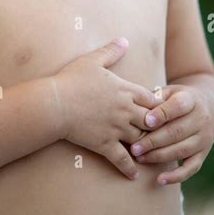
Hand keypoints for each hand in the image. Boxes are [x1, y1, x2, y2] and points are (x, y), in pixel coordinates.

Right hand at [53, 38, 160, 180]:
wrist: (55, 104)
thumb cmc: (72, 80)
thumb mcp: (92, 61)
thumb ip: (111, 51)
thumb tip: (124, 40)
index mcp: (125, 90)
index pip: (152, 99)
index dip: (157, 105)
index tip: (159, 109)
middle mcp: (125, 111)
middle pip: (151, 121)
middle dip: (155, 126)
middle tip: (159, 132)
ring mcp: (116, 129)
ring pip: (140, 140)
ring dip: (146, 146)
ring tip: (151, 152)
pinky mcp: (104, 144)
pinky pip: (122, 159)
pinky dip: (129, 168)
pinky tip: (134, 174)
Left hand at [129, 84, 213, 184]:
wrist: (205, 107)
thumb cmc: (176, 99)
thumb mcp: (169, 92)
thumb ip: (155, 99)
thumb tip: (140, 110)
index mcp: (191, 99)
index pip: (178, 106)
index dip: (162, 114)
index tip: (146, 121)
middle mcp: (201, 119)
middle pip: (177, 132)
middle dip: (153, 141)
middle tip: (134, 148)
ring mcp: (205, 138)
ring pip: (181, 150)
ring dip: (159, 156)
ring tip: (139, 158)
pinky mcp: (204, 154)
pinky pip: (191, 168)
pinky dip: (176, 176)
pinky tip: (160, 179)